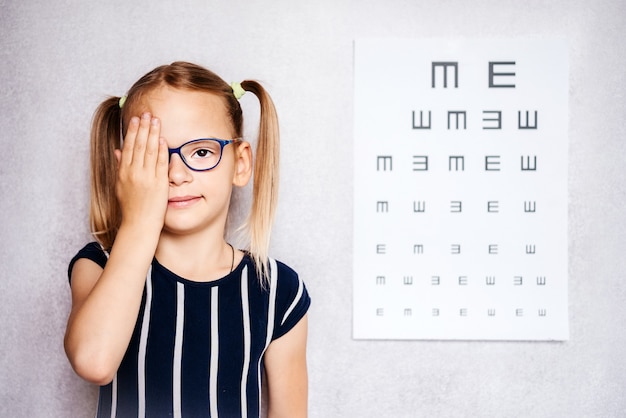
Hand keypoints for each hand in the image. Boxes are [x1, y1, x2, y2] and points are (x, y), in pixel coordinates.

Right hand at [114, 112, 168, 230]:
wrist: (139, 224)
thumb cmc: (131, 207)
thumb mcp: (120, 185)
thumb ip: (120, 166)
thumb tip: (118, 151)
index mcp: (123, 172)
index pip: (128, 147)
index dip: (133, 132)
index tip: (135, 119)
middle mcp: (133, 173)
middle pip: (138, 145)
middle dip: (143, 128)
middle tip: (146, 113)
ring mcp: (146, 178)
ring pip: (149, 151)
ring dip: (152, 134)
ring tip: (155, 120)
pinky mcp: (158, 183)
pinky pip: (160, 163)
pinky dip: (161, 150)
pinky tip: (162, 139)